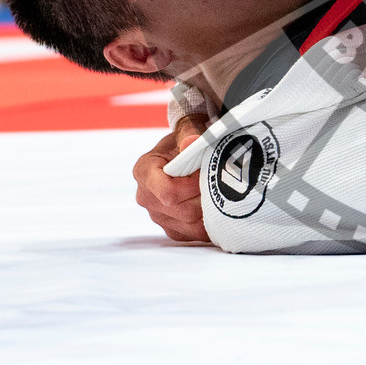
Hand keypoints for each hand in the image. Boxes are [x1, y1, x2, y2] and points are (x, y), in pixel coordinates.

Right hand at [133, 114, 209, 242]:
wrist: (185, 150)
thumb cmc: (186, 139)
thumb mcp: (187, 130)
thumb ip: (189, 134)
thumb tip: (191, 143)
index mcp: (144, 171)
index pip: (168, 192)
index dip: (193, 186)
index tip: (207, 174)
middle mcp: (145, 196)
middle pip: (182, 211)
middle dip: (206, 198)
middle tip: (221, 183)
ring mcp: (156, 215)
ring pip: (189, 225)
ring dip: (210, 212)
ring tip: (221, 193)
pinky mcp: (170, 226)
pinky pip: (191, 234)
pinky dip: (209, 224)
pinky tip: (220, 209)